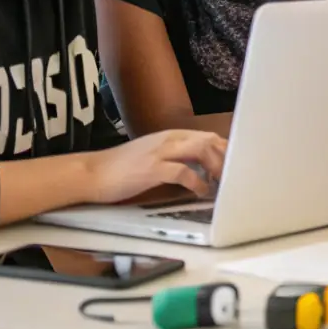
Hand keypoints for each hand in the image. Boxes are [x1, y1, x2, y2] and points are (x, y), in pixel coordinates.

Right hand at [84, 129, 227, 204]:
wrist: (92, 173)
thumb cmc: (122, 168)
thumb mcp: (153, 154)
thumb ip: (175, 155)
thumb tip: (200, 167)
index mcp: (170, 136)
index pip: (207, 136)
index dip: (225, 150)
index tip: (235, 166)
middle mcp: (168, 139)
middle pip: (209, 139)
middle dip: (226, 157)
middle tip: (234, 177)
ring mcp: (160, 152)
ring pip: (200, 149)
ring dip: (216, 167)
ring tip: (221, 184)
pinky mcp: (152, 169)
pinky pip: (183, 172)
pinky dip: (197, 182)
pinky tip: (201, 192)